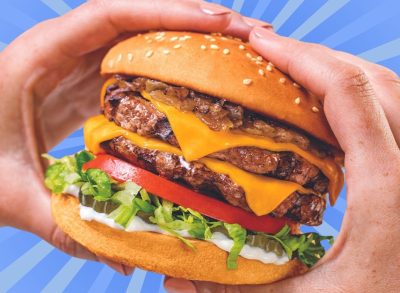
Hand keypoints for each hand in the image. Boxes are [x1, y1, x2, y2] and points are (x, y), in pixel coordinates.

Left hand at [0, 0, 255, 274]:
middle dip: (191, 18)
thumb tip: (128, 260)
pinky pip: (132, 60)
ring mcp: (75, 65)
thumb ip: (67, 223)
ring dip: (185, 36)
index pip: (107, 16)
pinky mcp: (85, 82)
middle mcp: (60, 52)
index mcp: (37, 60)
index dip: (164, 12)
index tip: (216, 21)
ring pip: (136, 36)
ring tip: (233, 46)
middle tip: (243, 32)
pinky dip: (168, 60)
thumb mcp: (14, 198)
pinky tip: (200, 74)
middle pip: (134, 18)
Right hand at [164, 27, 399, 291]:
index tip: (262, 44)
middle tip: (271, 55)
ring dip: (341, 73)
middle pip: (372, 80)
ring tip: (295, 74)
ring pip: (391, 91)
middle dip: (318, 57)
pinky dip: (359, 99)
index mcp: (388, 190)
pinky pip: (392, 115)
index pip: (346, 94)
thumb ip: (236, 290)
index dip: (302, 59)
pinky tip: (327, 116)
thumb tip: (175, 279)